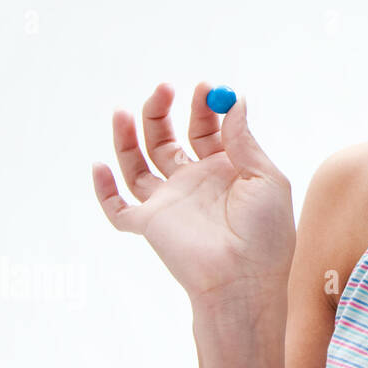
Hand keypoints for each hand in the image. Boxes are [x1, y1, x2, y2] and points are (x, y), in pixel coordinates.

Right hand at [91, 82, 295, 311]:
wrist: (245, 280)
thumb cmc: (266, 234)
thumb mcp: (266, 180)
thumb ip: (245, 142)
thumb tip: (235, 102)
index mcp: (225, 170)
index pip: (206, 131)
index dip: (203, 108)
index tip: (204, 87)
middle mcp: (194, 182)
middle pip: (169, 140)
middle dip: (162, 113)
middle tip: (164, 89)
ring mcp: (170, 202)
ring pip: (138, 164)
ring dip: (128, 137)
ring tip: (125, 110)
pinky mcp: (149, 224)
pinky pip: (118, 207)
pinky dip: (104, 188)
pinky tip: (100, 165)